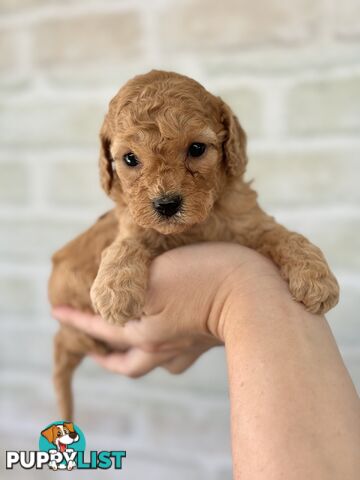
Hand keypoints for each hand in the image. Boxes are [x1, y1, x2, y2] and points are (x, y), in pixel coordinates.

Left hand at [53, 243, 280, 377]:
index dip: (75, 319)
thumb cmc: (204, 276)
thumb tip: (111, 298)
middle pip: (125, 362)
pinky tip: (169, 336)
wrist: (254, 295)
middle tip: (94, 351)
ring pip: (151, 362)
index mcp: (142, 329)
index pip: (98, 327)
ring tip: (128, 346)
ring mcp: (185, 348)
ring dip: (134, 356)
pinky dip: (165, 351)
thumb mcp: (154, 274)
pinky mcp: (205, 342)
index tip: (56, 312)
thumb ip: (127, 287)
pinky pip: (177, 357)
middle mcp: (160, 345)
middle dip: (105, 356)